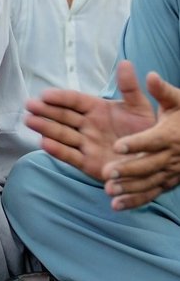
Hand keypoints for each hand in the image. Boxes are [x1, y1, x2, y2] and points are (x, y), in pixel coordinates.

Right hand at [25, 61, 154, 181]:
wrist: (153, 158)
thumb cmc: (145, 130)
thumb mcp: (140, 106)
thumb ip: (130, 87)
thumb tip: (125, 62)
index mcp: (97, 109)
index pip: (75, 101)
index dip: (60, 97)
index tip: (45, 94)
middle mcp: (87, 125)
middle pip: (63, 116)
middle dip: (46, 111)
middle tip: (30, 106)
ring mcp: (86, 144)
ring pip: (62, 134)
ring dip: (45, 128)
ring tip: (30, 121)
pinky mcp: (88, 163)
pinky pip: (71, 156)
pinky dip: (58, 150)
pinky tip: (44, 143)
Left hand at [102, 73, 179, 207]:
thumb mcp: (177, 102)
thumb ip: (162, 90)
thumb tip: (150, 75)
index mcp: (169, 135)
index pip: (153, 140)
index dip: (136, 143)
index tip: (118, 145)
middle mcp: (170, 156)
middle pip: (148, 165)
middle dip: (128, 169)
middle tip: (107, 170)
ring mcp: (169, 173)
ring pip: (148, 182)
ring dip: (128, 188)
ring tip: (108, 189)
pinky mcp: (166, 184)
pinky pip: (150, 194)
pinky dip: (134, 201)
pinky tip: (116, 205)